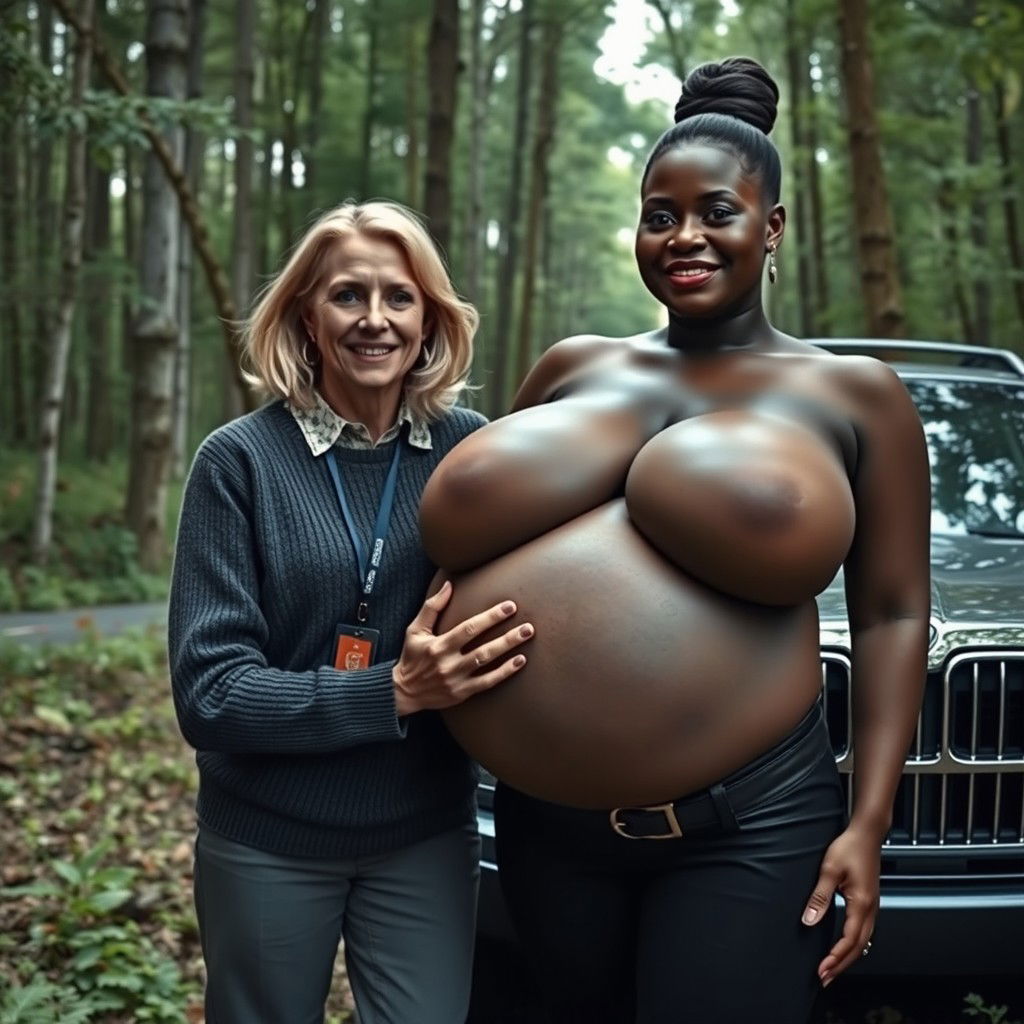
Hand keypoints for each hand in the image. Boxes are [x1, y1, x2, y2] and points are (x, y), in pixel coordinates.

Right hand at [392, 580, 533, 715]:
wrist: (404, 692)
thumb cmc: (412, 656)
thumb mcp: (415, 630)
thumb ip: (432, 607)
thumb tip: (448, 585)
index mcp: (438, 645)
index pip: (469, 628)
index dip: (490, 617)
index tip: (509, 606)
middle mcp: (448, 663)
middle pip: (483, 648)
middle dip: (507, 636)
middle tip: (528, 626)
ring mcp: (456, 680)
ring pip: (487, 664)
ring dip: (509, 651)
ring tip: (526, 638)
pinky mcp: (462, 693)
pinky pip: (487, 682)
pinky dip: (505, 672)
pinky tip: (520, 662)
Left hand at [801, 825, 880, 986]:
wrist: (867, 834)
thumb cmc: (849, 847)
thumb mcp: (829, 870)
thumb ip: (820, 897)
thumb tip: (809, 920)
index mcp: (861, 904)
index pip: (849, 940)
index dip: (835, 958)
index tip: (822, 970)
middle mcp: (870, 909)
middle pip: (858, 947)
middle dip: (841, 965)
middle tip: (825, 978)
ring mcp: (872, 906)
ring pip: (863, 941)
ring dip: (848, 956)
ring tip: (833, 968)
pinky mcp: (869, 901)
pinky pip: (864, 931)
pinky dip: (854, 945)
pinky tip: (845, 947)